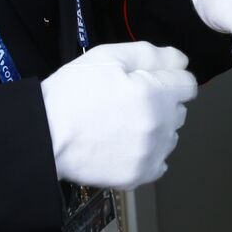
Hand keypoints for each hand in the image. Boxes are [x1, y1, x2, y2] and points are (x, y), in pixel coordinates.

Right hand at [40, 42, 197, 191]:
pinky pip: (159, 164)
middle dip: (162, 103)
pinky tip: (124, 147)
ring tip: (122, 125)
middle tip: (128, 102)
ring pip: (169, 137)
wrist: (44, 135)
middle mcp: (160, 126)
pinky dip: (147, 155)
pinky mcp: (138, 176)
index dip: (168, 79)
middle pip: (179, 111)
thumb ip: (151, 55)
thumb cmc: (73, 92)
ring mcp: (150, 155)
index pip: (188, 85)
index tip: (148, 82)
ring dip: (156, 130)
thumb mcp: (108, 58)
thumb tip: (182, 61)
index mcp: (156, 94)